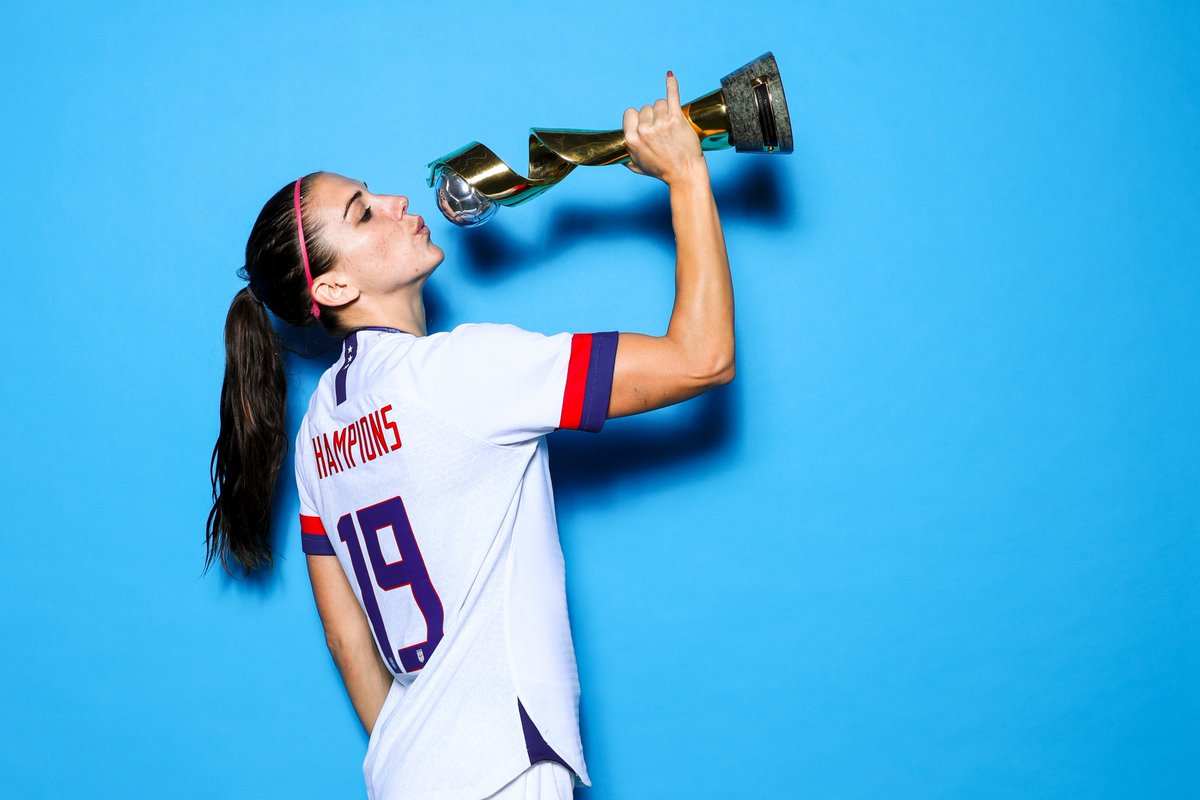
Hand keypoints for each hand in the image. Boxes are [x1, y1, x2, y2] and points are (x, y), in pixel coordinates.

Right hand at [623, 71, 705, 185]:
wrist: (684, 175)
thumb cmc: (661, 171)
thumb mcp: (637, 166)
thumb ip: (625, 156)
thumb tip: (617, 152)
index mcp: (631, 139)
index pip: (630, 113)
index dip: (639, 118)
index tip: (647, 125)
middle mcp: (644, 130)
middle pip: (646, 108)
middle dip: (654, 116)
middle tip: (664, 131)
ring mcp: (661, 124)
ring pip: (659, 103)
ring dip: (665, 111)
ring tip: (672, 126)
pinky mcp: (676, 119)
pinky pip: (672, 95)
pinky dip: (671, 84)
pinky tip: (669, 75)